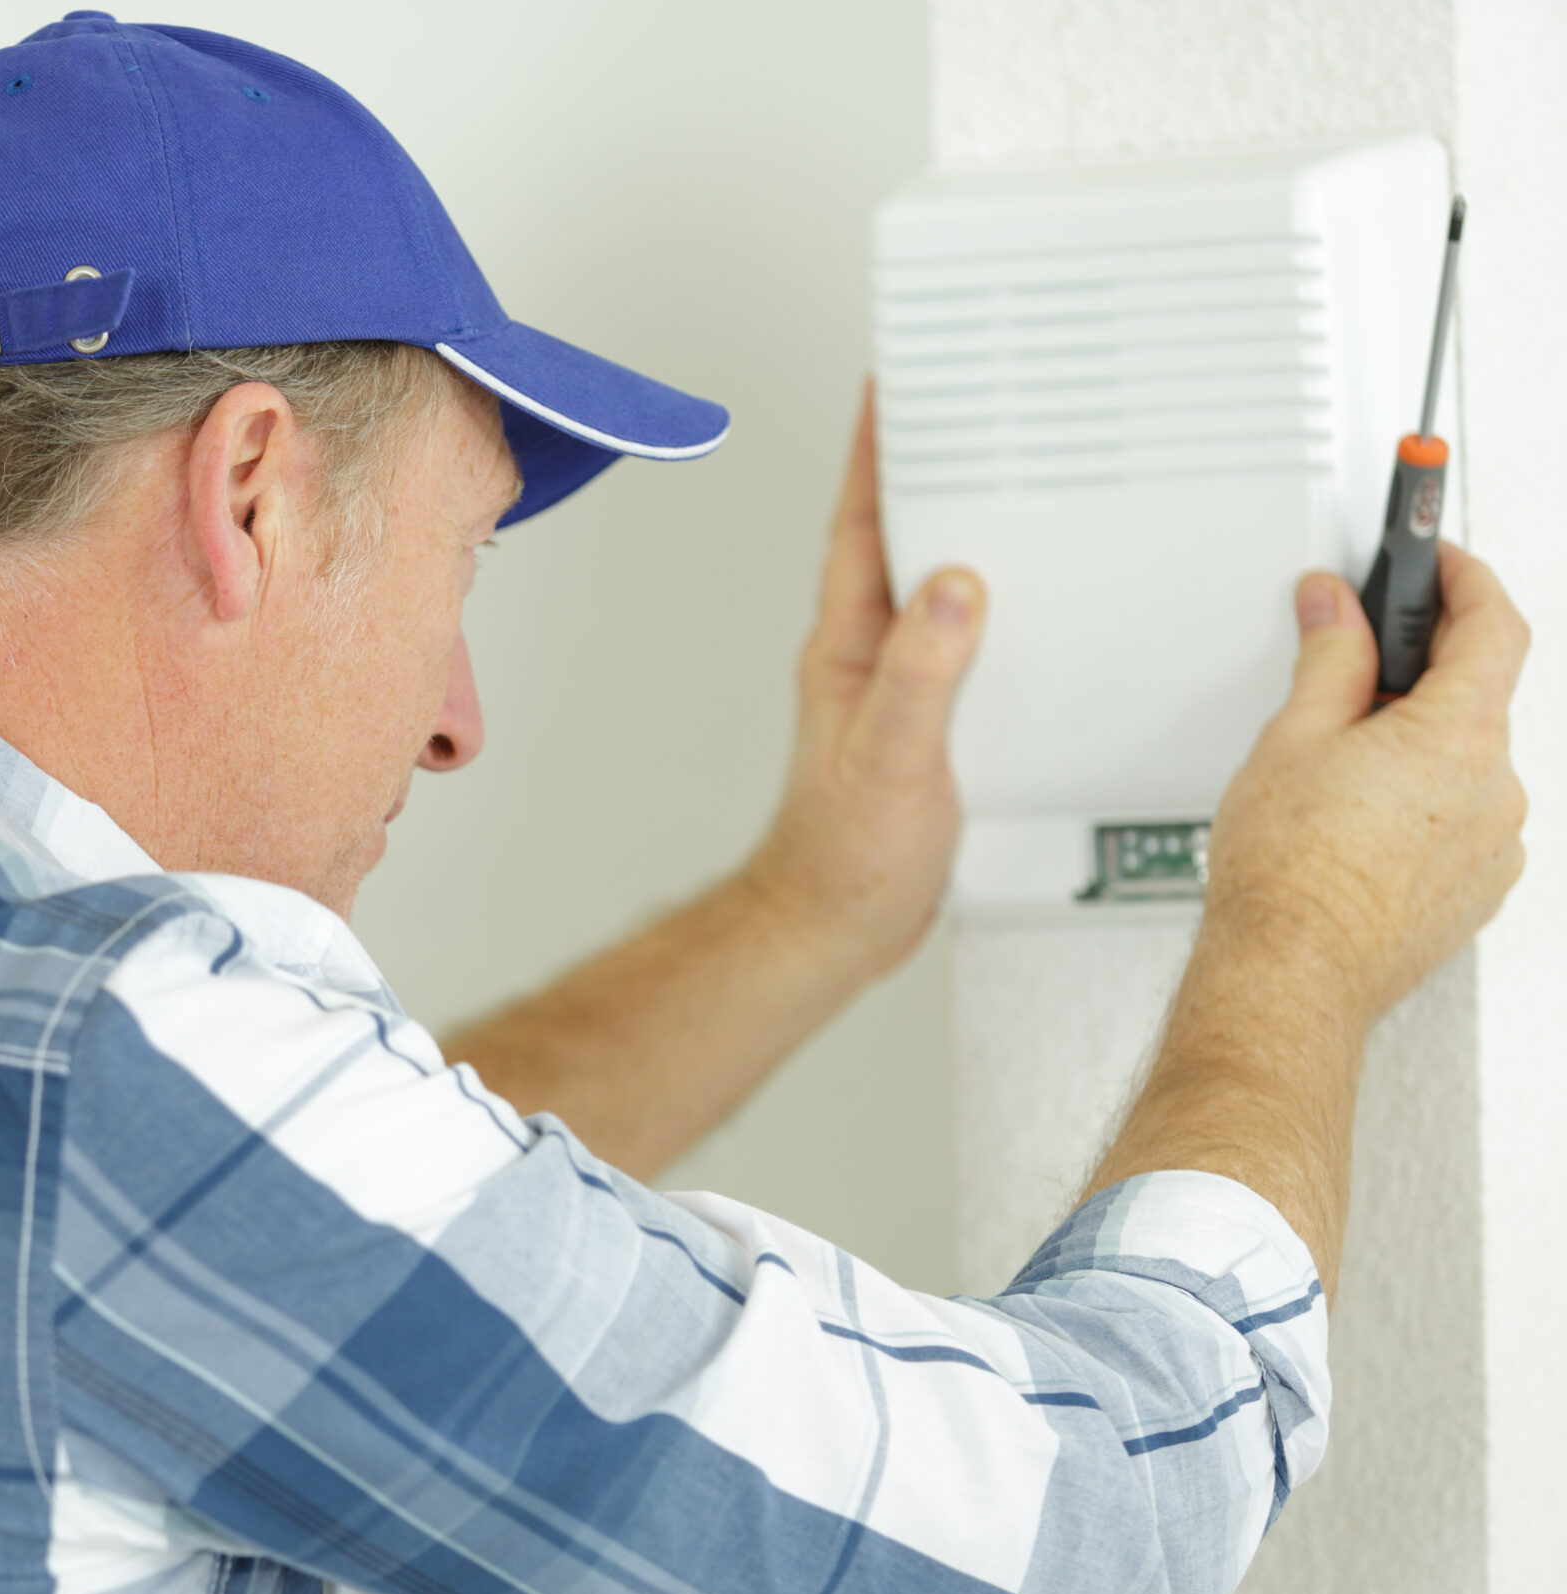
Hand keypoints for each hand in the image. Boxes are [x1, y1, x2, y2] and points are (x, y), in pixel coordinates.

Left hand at [744, 381, 985, 978]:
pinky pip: (965, 642)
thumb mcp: (895, 758)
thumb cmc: (846, 856)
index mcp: (848, 646)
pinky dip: (999, 610)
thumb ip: (924, 673)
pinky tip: (1036, 608)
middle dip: (930, 471)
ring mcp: (896, 687)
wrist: (838, 927)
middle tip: (967, 409)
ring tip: (1016, 483)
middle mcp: (868, 655)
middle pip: (899, 539)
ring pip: (935, 588)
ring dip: (969, 536)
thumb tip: (956, 586)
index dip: (875, 453)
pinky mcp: (927, 721)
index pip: (859, 525)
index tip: (894, 385)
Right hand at [1206, 544, 1529, 1025]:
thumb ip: (1331, 658)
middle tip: (1352, 668)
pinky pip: (1459, 821)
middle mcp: (1495, 788)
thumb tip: (1337, 608)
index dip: (1463, 578)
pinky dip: (1417, 806)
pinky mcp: (1479, 888)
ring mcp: (1494, 844)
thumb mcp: (1293, 738)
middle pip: (1474, 696)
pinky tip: (1355, 824)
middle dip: (1417, 674)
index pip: (1493, 624)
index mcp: (1458, 736)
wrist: (1291, 974)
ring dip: (1412, 748)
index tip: (1435, 560)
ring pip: (1463, 764)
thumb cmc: (1290, 877)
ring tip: (1334, 773)